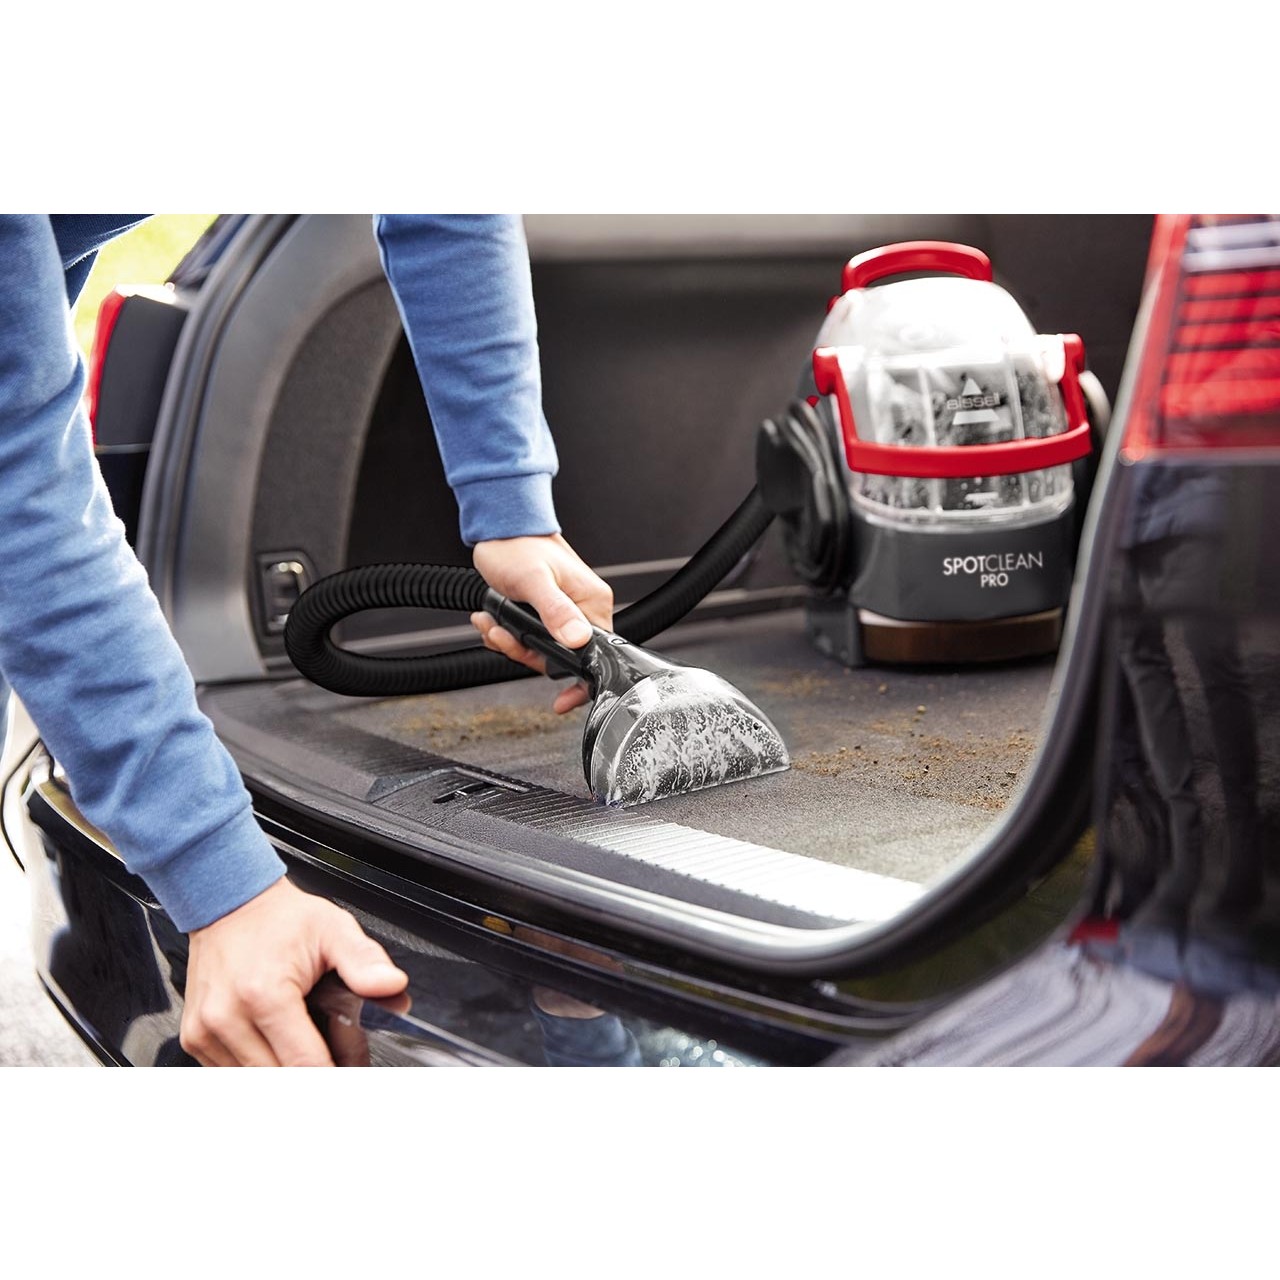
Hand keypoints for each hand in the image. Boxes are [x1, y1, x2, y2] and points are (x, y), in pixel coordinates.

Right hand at [180, 878, 408, 1065]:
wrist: (229, 903)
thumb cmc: (278, 919)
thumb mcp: (333, 928)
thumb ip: (365, 960)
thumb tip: (392, 987)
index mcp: (264, 994)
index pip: (305, 1066)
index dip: (335, 1077)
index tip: (352, 1073)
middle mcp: (227, 1017)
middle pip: (279, 1081)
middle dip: (313, 1076)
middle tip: (336, 1059)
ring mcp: (206, 1032)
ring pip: (254, 1083)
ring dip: (284, 1074)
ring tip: (306, 1049)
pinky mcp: (195, 1039)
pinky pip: (231, 1074)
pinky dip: (259, 1068)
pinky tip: (277, 1047)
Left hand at [470, 533, 613, 713]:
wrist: (500, 529)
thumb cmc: (519, 546)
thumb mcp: (534, 581)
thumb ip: (555, 611)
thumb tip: (577, 640)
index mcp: (592, 603)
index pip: (596, 655)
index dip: (578, 680)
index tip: (564, 701)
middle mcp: (582, 611)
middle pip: (562, 658)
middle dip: (526, 654)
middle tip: (504, 638)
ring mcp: (563, 614)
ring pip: (541, 651)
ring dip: (511, 642)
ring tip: (492, 624)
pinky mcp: (544, 615)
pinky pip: (529, 640)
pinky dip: (506, 635)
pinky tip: (492, 620)